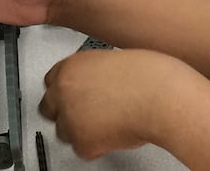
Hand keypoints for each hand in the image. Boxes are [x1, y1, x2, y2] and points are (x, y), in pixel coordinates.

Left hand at [39, 49, 198, 159]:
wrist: (160, 96)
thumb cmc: (148, 76)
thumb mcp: (110, 61)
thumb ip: (92, 74)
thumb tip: (90, 86)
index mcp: (70, 66)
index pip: (51, 82)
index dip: (65, 92)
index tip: (74, 97)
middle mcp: (63, 90)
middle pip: (49, 107)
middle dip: (65, 112)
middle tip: (87, 115)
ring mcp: (69, 118)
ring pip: (64, 131)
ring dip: (80, 130)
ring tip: (107, 123)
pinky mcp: (81, 142)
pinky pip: (83, 149)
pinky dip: (97, 146)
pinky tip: (114, 133)